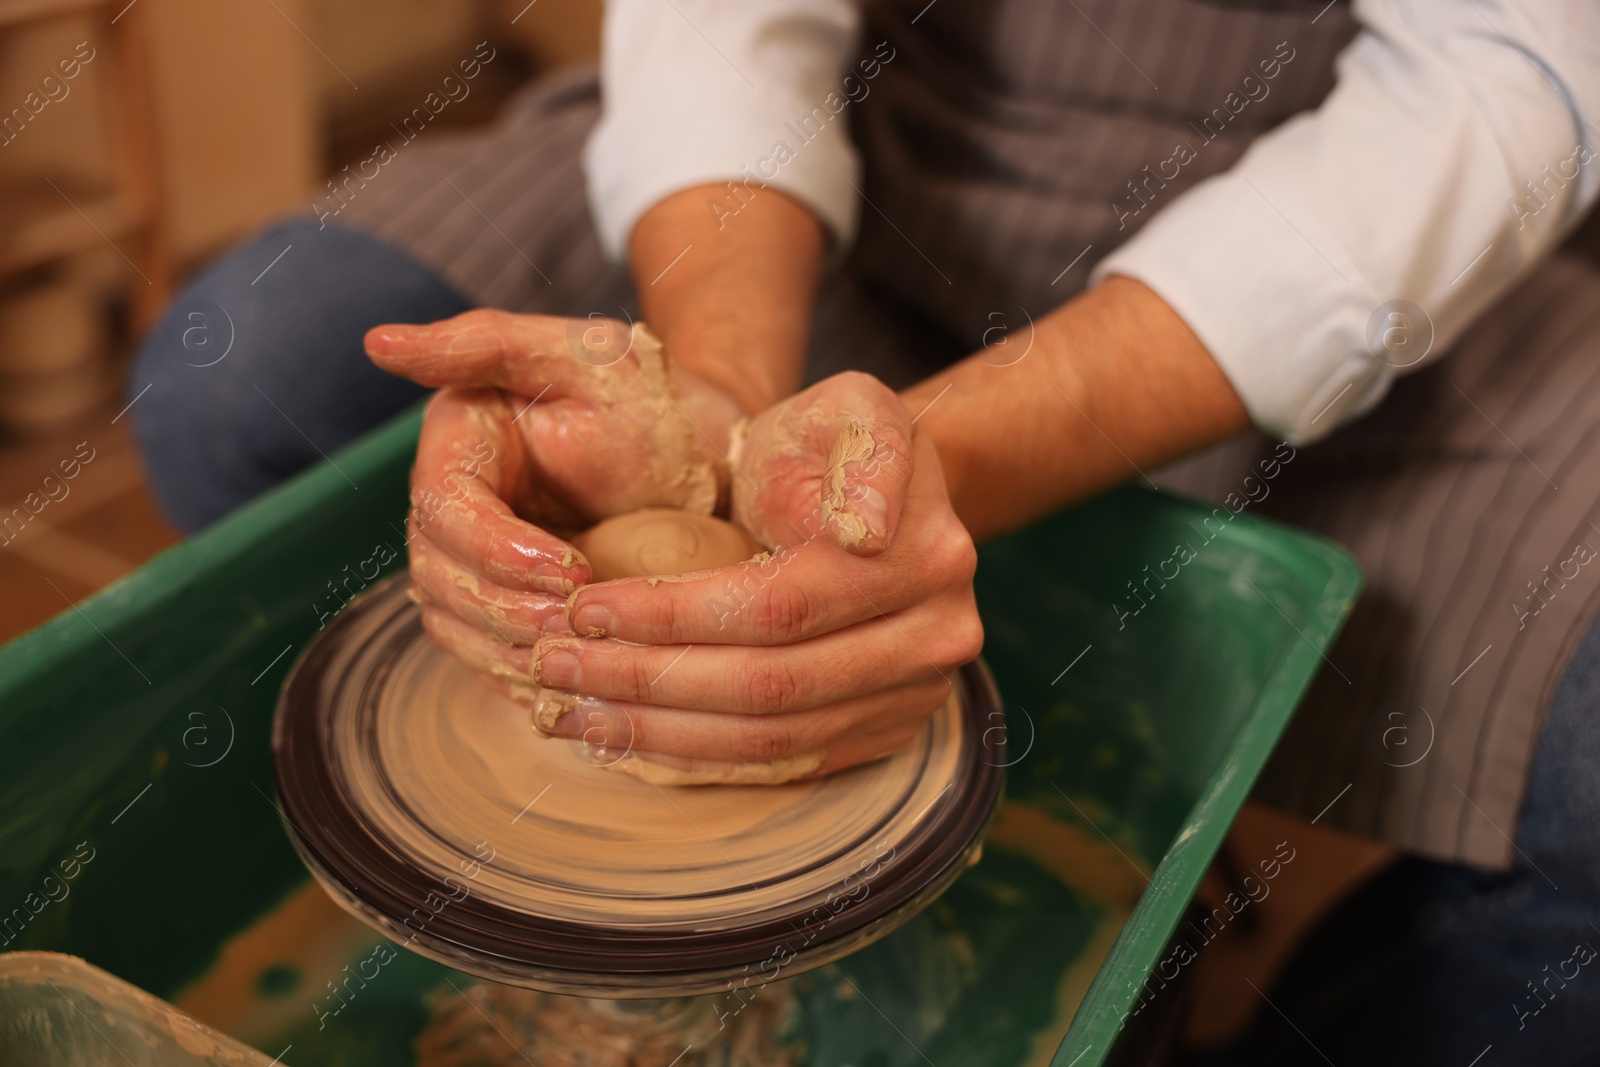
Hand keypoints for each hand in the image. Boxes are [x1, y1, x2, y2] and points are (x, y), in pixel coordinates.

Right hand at [363, 309, 744, 699]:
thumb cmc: (651, 396)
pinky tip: (577, 678)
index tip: (570, 567)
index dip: (495, 548)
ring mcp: (476, 565)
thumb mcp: (585, 352)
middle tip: (581, 621)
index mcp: (461, 444)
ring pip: (455, 625)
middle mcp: (454, 509)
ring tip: (582, 654)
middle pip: (439, 576)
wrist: (709, 458)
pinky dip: (524, 676)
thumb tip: (380, 342)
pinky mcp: (507, 609)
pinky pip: (490, 658)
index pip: (443, 508)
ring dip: (510, 650)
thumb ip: (484, 342)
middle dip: (504, 608)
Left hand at [531, 372, 984, 780]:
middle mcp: (935, 639)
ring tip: (574, 712)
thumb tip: (864, 531)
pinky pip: (783, 764)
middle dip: (647, 679)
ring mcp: (917, 697)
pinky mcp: (887, 734)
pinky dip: (698, 758)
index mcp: (926, 557)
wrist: (883, 500)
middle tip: (557, 665)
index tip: (584, 607)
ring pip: (771, 739)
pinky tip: (629, 738)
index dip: (672, 616)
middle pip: (768, 685)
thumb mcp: (851, 407)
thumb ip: (865, 448)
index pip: (777, 606)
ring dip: (660, 733)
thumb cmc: (836, 446)